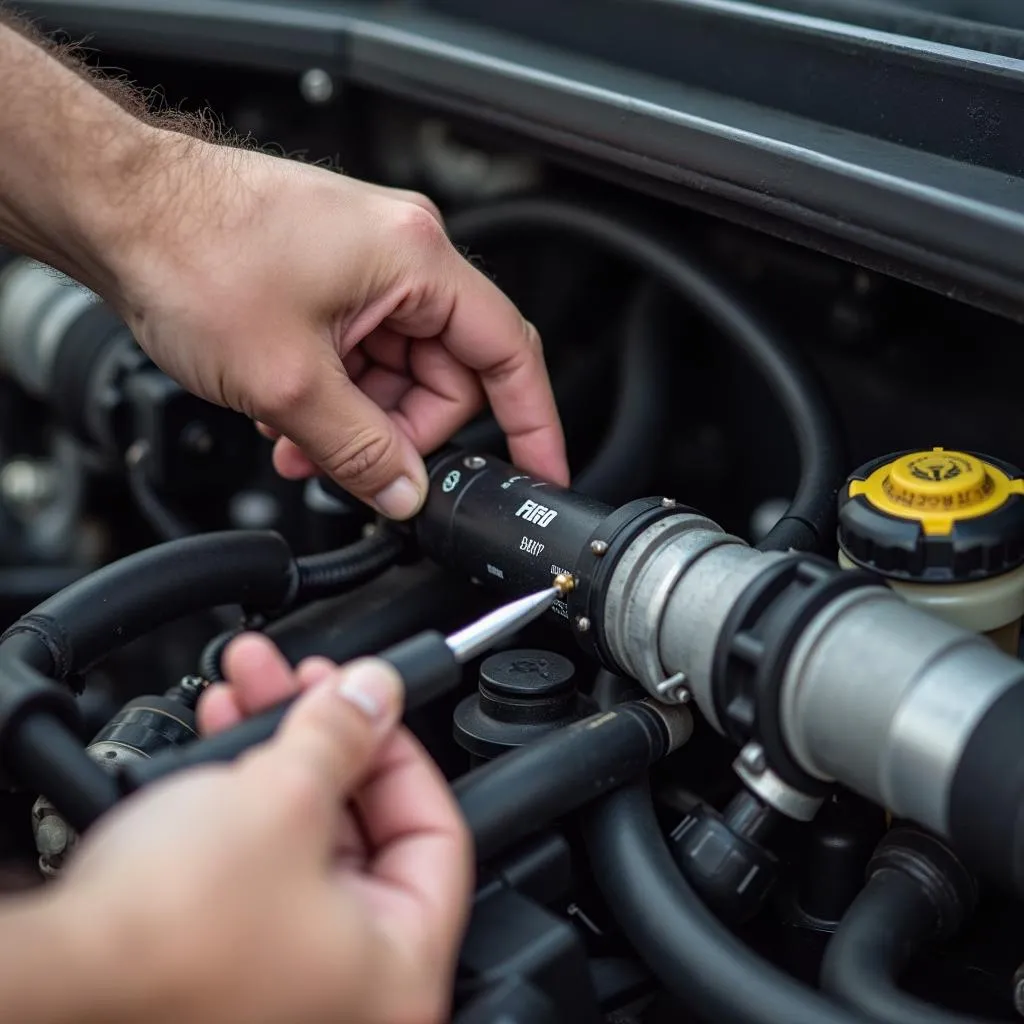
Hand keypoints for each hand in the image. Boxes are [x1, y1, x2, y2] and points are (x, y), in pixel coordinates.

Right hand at [57, 635, 472, 1023]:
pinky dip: (239, 798)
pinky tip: (217, 744)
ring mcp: (280, 979)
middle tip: (306, 684)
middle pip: (360, 827)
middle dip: (324, 736)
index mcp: (397, 971)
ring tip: (249, 690)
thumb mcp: (284, 799)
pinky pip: (253, 862)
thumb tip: (374, 692)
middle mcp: (347, 989)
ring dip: (275, 752)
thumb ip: (345, 734)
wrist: (52, 982)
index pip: (437, 835)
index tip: (371, 705)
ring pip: (299, 836)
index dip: (400, 752)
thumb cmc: (168, 938)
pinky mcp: (222, 962)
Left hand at [105, 137, 567, 517]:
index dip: (533, 423)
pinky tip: (287, 415)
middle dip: (403, 433)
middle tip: (359, 468)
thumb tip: (405, 494)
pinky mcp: (332, 277)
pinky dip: (334, 396)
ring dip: (358, 421)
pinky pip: (360, 355)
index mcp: (416, 259)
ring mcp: (365, 264)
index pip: (508, 353)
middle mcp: (402, 254)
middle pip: (446, 375)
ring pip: (397, 373)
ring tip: (299, 445)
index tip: (541, 471)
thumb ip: (360, 451)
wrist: (116, 210)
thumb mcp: (287, 382)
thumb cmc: (192, 254)